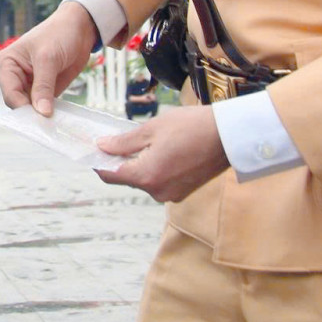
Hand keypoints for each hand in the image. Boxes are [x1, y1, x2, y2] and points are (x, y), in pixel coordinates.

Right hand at [0, 1, 100, 117]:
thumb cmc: (59, 34)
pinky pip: (43, 106)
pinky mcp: (43, 89)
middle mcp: (14, 75)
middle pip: (18, 104)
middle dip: (31, 114)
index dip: (24, 108)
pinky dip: (50, 113)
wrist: (80, 28)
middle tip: (47, 124)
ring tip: (53, 123)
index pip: (10, 94)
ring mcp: (28, 84)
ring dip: (41, 116)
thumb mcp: (49, 59)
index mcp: (6, 64)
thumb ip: (44, 87)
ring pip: (30, 108)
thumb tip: (42, 113)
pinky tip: (58, 118)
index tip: (39, 119)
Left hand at [94, 106, 229, 203]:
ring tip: (146, 141)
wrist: (229, 136)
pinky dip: (156, 168)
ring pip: (145, 179)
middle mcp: (156, 191)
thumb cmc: (191, 127)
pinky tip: (163, 150)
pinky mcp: (183, 191)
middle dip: (121, 160)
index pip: (110, 175)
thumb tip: (101, 146)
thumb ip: (124, 142)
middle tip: (117, 138)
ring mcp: (171, 194)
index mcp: (146, 176)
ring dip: (140, 163)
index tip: (92, 150)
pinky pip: (160, 181)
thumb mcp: (152, 129)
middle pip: (127, 177)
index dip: (98, 162)